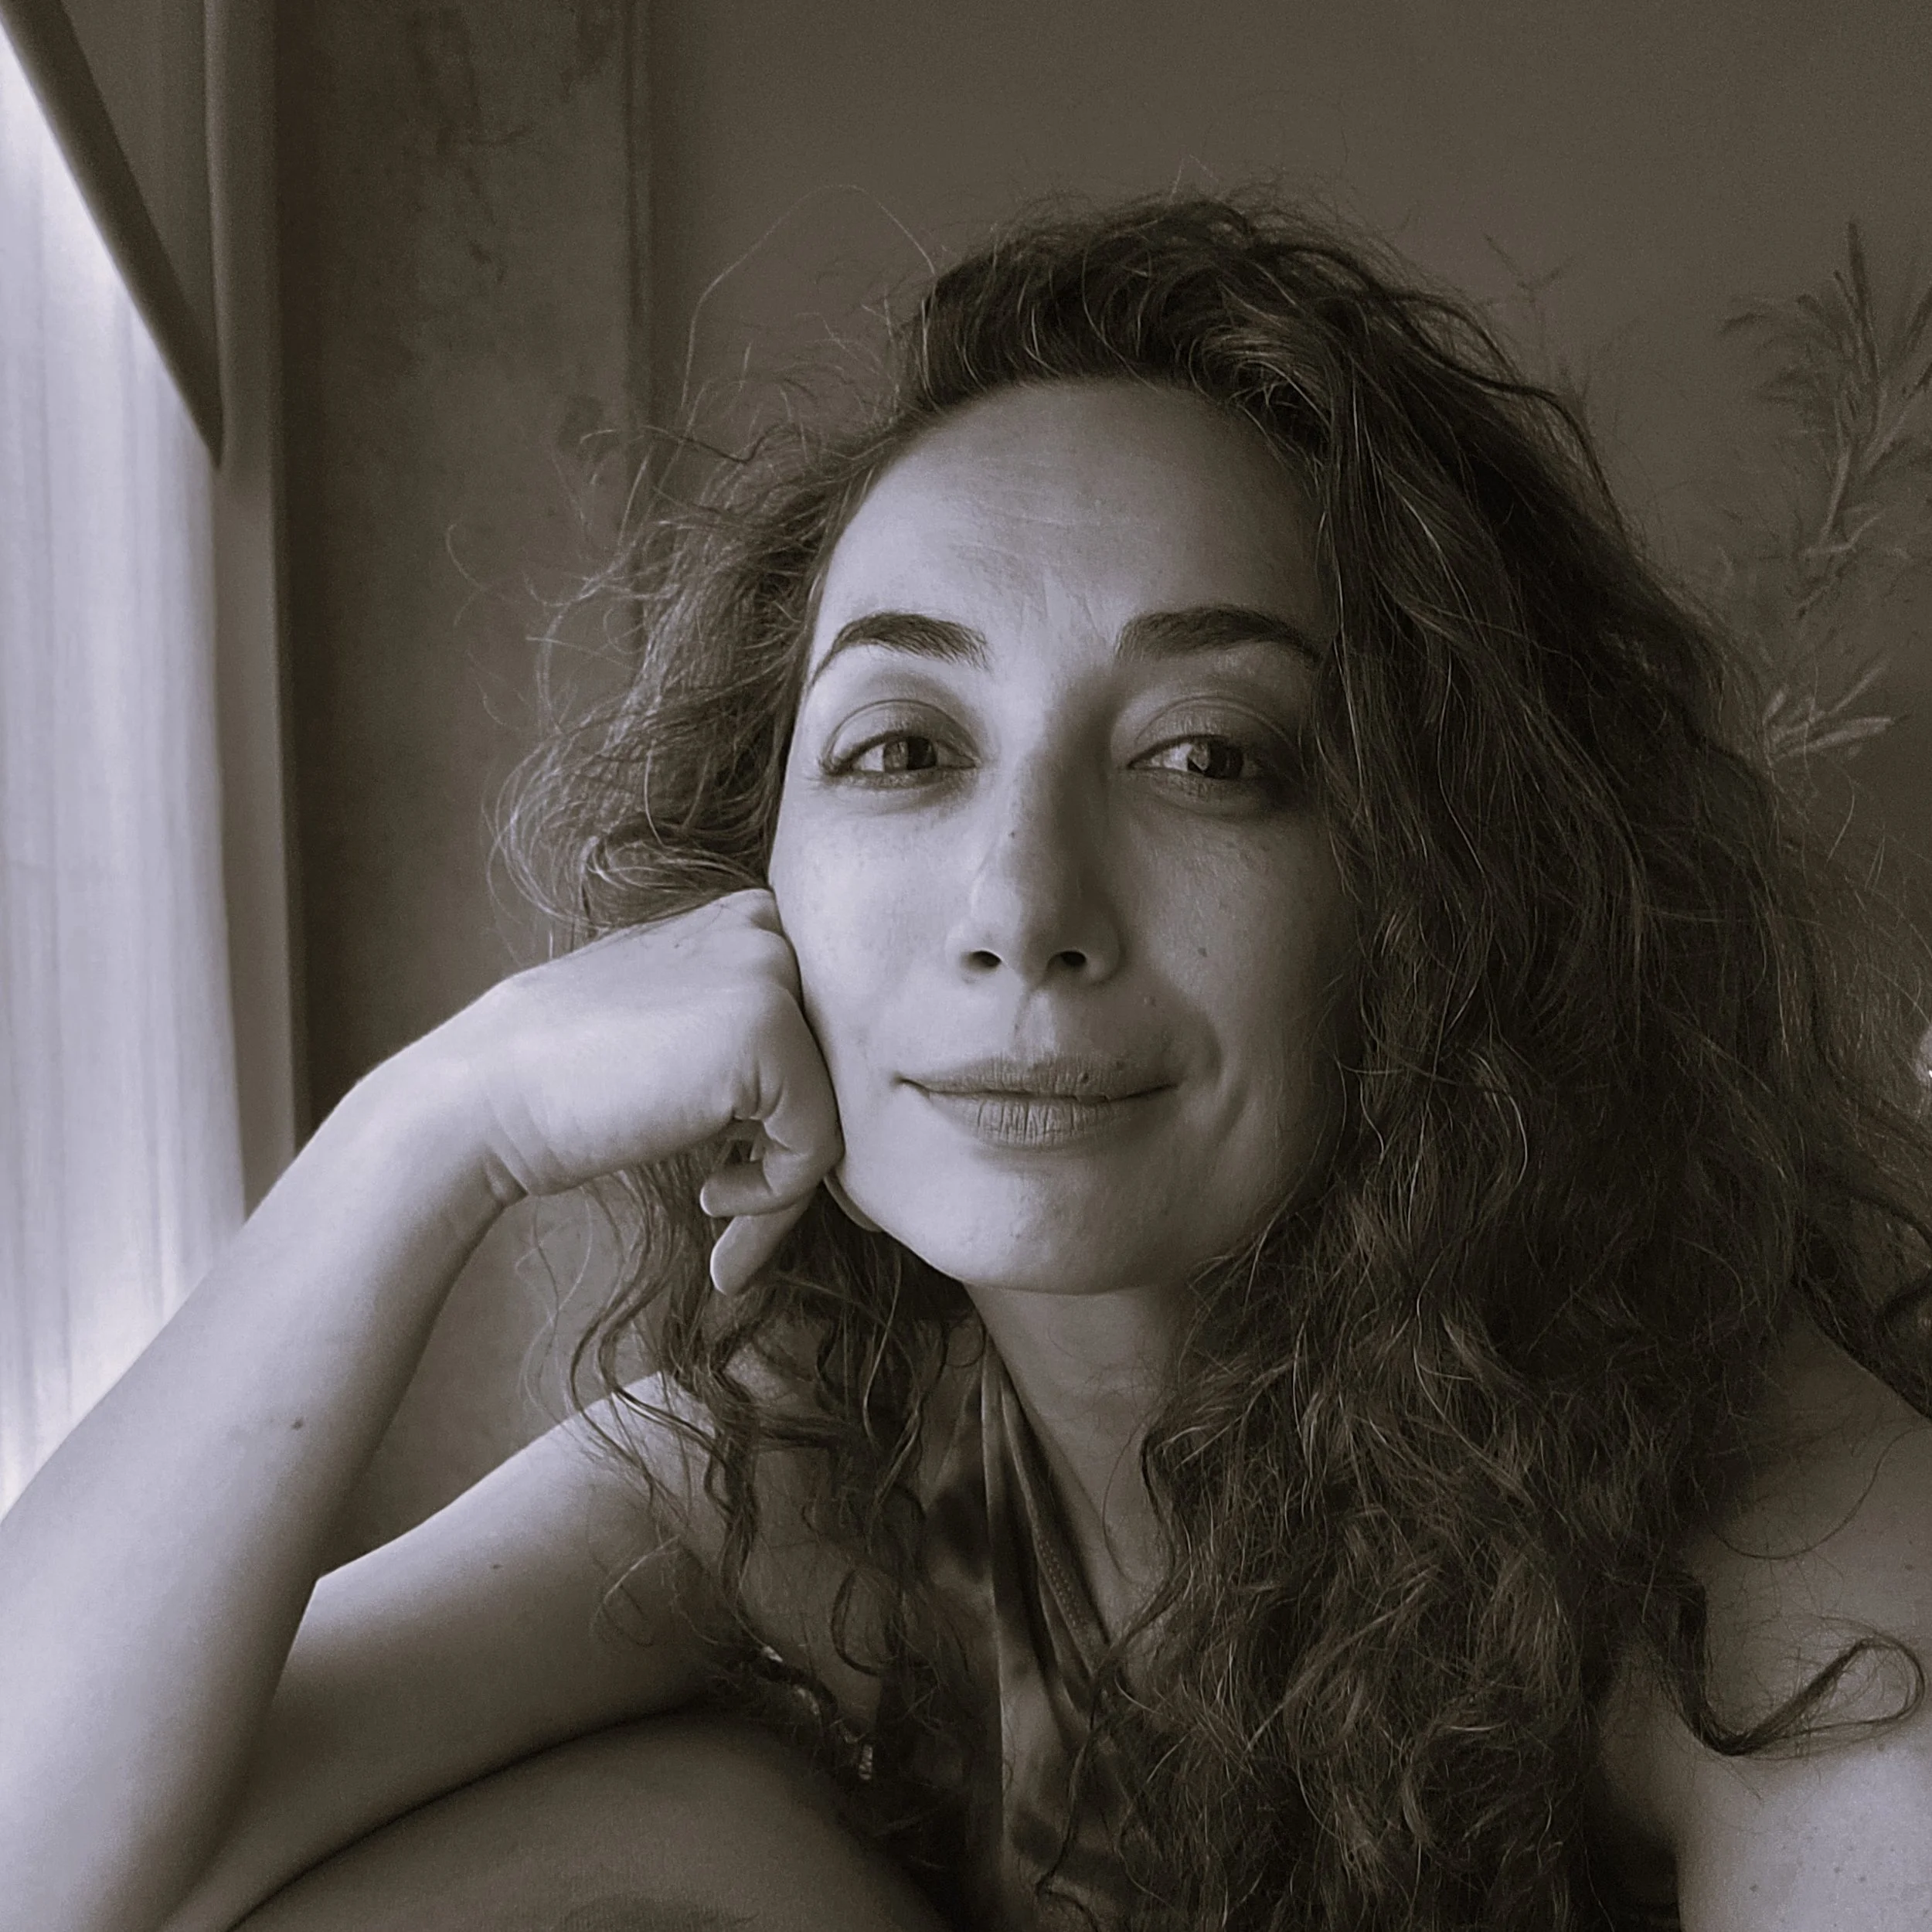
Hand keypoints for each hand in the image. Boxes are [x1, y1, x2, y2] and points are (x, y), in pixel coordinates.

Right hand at [420, 890, 841, 1291]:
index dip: (787, 1114)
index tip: (740, 1174)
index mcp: (745, 916)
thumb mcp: (673, 1027)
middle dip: (792, 1156)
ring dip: (783, 1187)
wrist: (482, 1097)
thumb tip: (848, 1099)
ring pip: (833, 1110)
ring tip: (720, 1215)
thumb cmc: (571, 1082)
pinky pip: (818, 1142)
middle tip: (732, 1214)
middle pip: (833, 1070)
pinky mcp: (769, 1031)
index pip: (818, 1032)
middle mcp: (765, 925)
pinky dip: (775, 1195)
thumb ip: (748, 1032)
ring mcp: (768, 970)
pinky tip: (708, 1197)